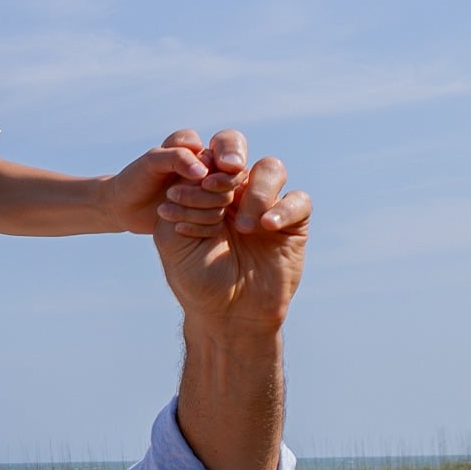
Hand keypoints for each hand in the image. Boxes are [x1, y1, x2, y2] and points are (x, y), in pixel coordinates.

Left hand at [104, 130, 226, 235]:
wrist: (123, 206)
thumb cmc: (135, 178)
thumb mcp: (151, 162)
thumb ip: (178, 158)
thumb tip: (204, 171)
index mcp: (201, 150)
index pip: (231, 142)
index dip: (230, 153)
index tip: (210, 172)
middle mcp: (212, 170)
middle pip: (233, 175)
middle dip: (207, 188)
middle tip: (171, 194)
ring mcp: (212, 194)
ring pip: (226, 199)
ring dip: (197, 207)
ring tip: (163, 209)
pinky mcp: (208, 215)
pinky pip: (218, 221)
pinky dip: (198, 225)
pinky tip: (176, 227)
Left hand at [153, 135, 305, 333]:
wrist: (227, 314)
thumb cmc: (196, 278)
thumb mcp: (173, 239)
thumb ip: (181, 202)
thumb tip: (196, 170)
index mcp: (205, 193)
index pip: (207, 160)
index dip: (201, 166)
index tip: (188, 189)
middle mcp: (236, 193)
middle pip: (239, 155)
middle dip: (226, 169)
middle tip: (215, 189)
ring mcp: (266, 205)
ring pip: (271, 169)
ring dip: (255, 190)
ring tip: (242, 225)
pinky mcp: (293, 222)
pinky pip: (297, 199)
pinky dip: (283, 208)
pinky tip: (265, 227)